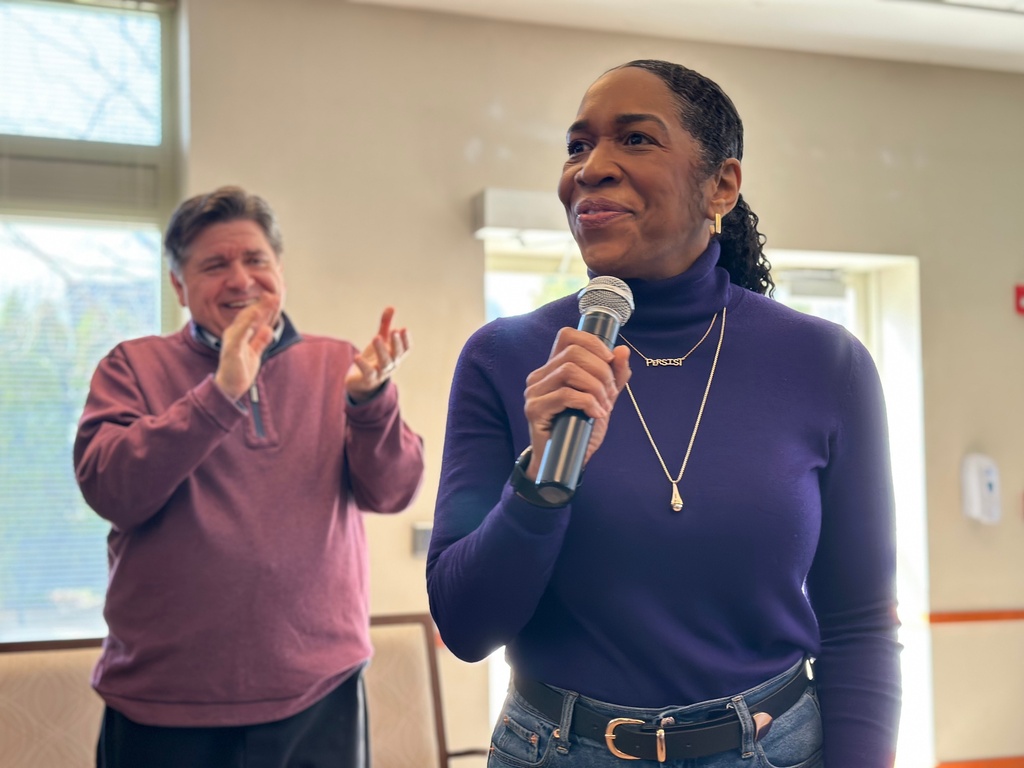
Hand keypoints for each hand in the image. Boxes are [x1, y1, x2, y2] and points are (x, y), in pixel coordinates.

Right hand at [213, 294, 280, 400]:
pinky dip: (249, 322)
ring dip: (258, 309)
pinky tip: (257, 314)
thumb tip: (268, 329)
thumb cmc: (239, 371)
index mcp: (240, 334)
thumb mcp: (254, 353)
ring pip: (245, 320)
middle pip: (249, 315)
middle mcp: (234, 334)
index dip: (264, 307)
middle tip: (274, 295)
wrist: (230, 388)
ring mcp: (232, 340)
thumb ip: (260, 341)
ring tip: (268, 300)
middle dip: (262, 304)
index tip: (275, 298)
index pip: (253, 317)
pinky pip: (241, 333)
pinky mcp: (232, 348)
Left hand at [346, 307, 410, 402]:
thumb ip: (386, 325)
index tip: (404, 328)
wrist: (361, 381)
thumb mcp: (381, 340)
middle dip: (396, 343)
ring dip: (381, 350)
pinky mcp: (368, 379)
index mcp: (396, 355)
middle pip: (396, 354)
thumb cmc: (374, 357)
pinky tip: (357, 356)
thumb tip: (392, 307)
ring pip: (385, 363)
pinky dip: (363, 365)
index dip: (406, 340)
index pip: (406, 349)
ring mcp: (381, 373)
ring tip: (376, 337)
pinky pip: (368, 372)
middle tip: (393, 331)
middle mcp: (392, 364)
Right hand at [521, 328, 630, 479]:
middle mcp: (540, 376)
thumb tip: (622, 350)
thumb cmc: (581, 428)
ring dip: (596, 388)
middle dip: (601, 371)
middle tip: (610, 393)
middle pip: (574, 352)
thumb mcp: (603, 398)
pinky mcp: (535, 410)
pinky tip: (596, 414)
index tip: (610, 361)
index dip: (592, 342)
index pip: (568, 336)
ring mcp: (534, 392)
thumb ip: (614, 376)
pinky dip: (588, 402)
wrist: (566, 462)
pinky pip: (565, 395)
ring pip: (570, 371)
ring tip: (603, 406)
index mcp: (554, 368)